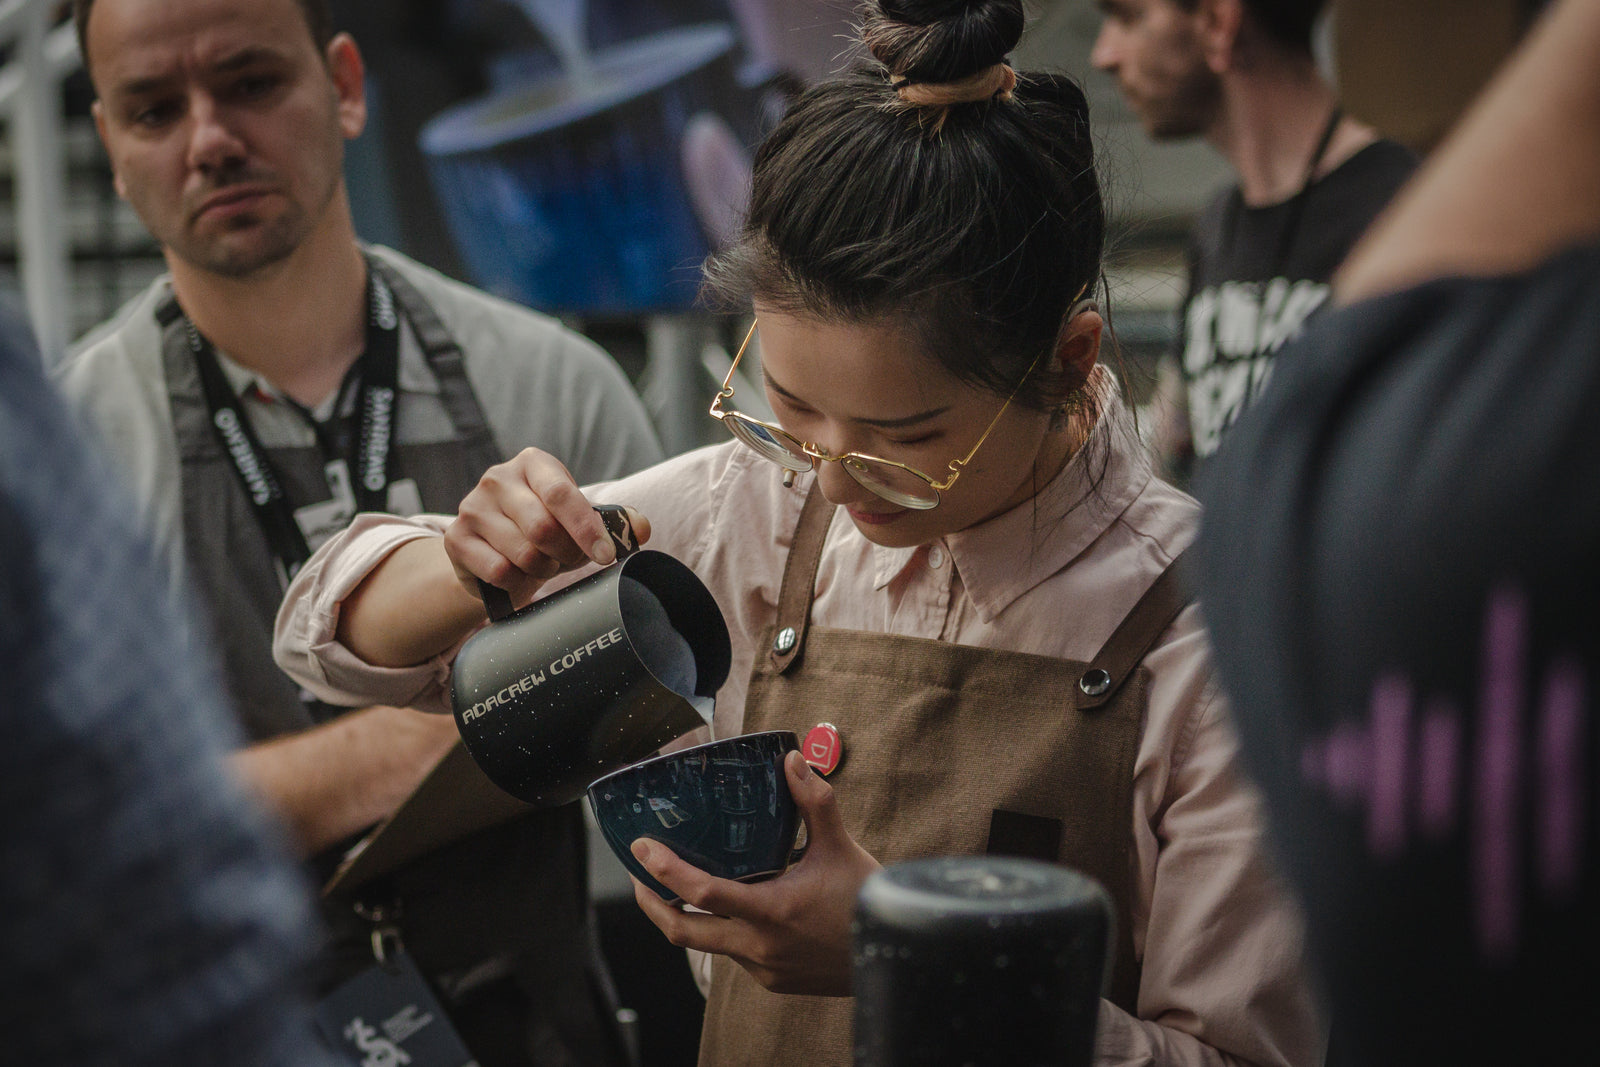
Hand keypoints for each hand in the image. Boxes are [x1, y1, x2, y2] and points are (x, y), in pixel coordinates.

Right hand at [442, 448, 650, 607]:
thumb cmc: (545, 530)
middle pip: (543, 528)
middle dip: (566, 554)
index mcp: (533, 464)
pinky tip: (518, 574)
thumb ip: (614, 522)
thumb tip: (642, 527)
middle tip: (569, 560)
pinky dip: (518, 582)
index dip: (588, 529)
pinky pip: (499, 572)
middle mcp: (497, 478)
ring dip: (543, 569)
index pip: (563, 494)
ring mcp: (472, 507)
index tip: (607, 556)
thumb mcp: (579, 521)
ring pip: (523, 554)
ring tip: (543, 564)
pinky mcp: (456, 538)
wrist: (494, 552)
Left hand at [630, 751, 881, 995]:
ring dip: (686, 918)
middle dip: (651, 903)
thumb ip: (815, 802)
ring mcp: (763, 968)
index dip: (665, 871)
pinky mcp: (771, 981)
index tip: (642, 849)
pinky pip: (732, 956)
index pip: (703, 893)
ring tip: (674, 889)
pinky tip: (729, 909)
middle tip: (638, 875)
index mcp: (773, 910)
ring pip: (706, 945)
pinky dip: (721, 931)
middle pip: (683, 932)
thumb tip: (792, 760)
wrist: (892, 955)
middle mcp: (760, 946)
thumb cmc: (865, 901)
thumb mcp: (841, 846)